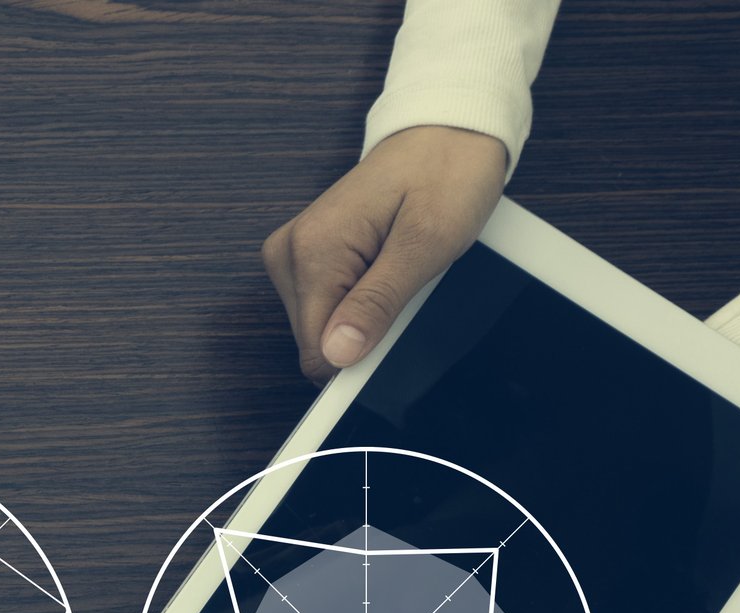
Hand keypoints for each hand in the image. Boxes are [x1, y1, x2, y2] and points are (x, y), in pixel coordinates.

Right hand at [262, 124, 508, 376]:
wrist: (449, 131)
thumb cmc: (447, 174)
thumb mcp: (427, 244)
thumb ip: (378, 303)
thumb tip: (336, 354)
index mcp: (312, 252)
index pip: (317, 351)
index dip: (360, 354)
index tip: (397, 330)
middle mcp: (290, 254)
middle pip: (317, 341)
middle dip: (364, 328)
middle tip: (405, 283)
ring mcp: (294, 254)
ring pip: (322, 328)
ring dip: (365, 312)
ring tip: (398, 266)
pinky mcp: (307, 256)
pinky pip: (328, 305)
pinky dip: (360, 297)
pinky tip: (385, 265)